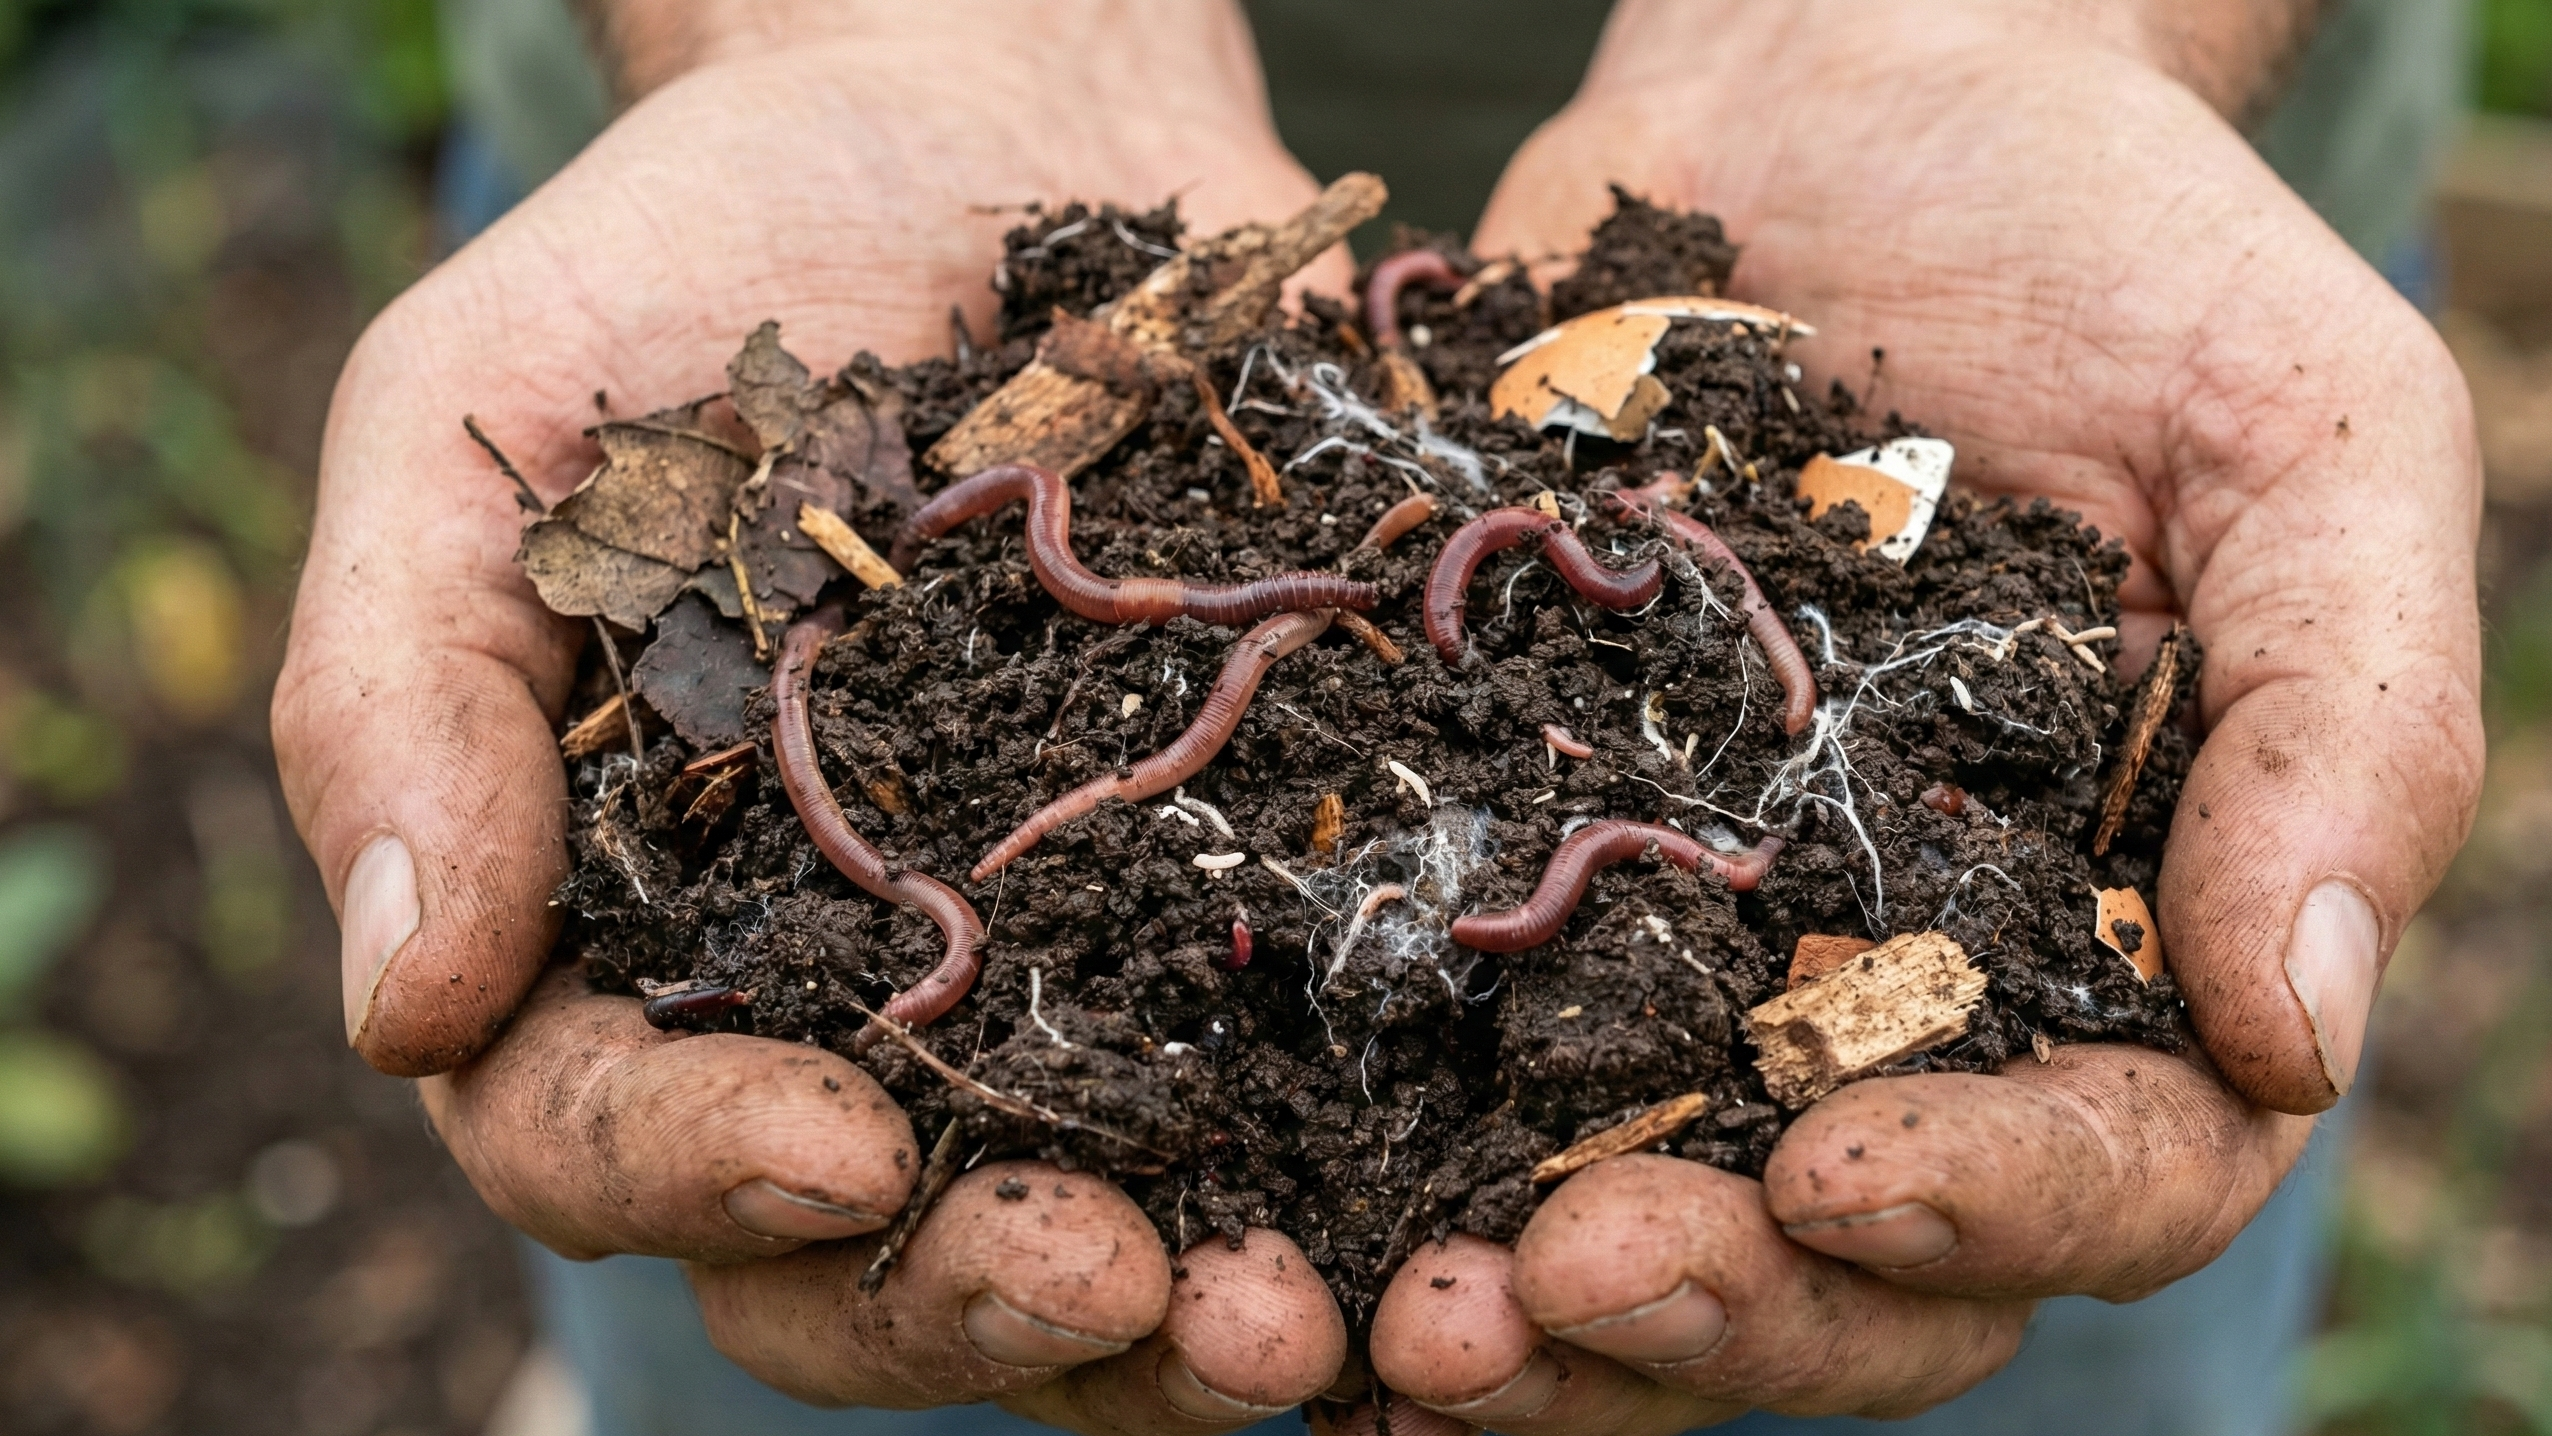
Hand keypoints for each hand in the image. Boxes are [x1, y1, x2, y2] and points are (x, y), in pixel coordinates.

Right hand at [273, 3, 1349, 1423]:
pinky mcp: (1244, 880)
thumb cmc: (680, 271)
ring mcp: (1055, 957)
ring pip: (1100, 1221)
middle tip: (1127, 1292)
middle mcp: (842, 999)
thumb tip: (403, 1011)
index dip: (701, 1177)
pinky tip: (1461, 1192)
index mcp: (625, 937)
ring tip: (1309, 1319)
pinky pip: (1307, 1064)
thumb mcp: (474, 438)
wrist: (966, 122)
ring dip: (1195, 1314)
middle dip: (984, 1305)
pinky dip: (1374, 1156)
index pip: (612, 1136)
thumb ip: (404, 706)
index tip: (832, 1150)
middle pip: (866, 1258)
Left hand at [1358, 0, 2481, 1425]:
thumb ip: (2349, 720)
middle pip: (1832, 1266)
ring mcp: (1678, 940)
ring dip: (1506, 1307)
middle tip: (1549, 1291)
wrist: (1839, 99)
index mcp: (2117, 945)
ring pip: (1608, 1209)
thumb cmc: (2118, 250)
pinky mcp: (1500, 850)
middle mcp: (1886, 989)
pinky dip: (1340, 1134)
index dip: (1988, 1212)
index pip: (2103, 1171)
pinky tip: (1245, 1176)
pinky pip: (1422, 1036)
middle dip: (1708, 1312)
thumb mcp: (2306, 437)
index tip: (1840, 1169)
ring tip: (1379, 1320)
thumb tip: (2293, 1029)